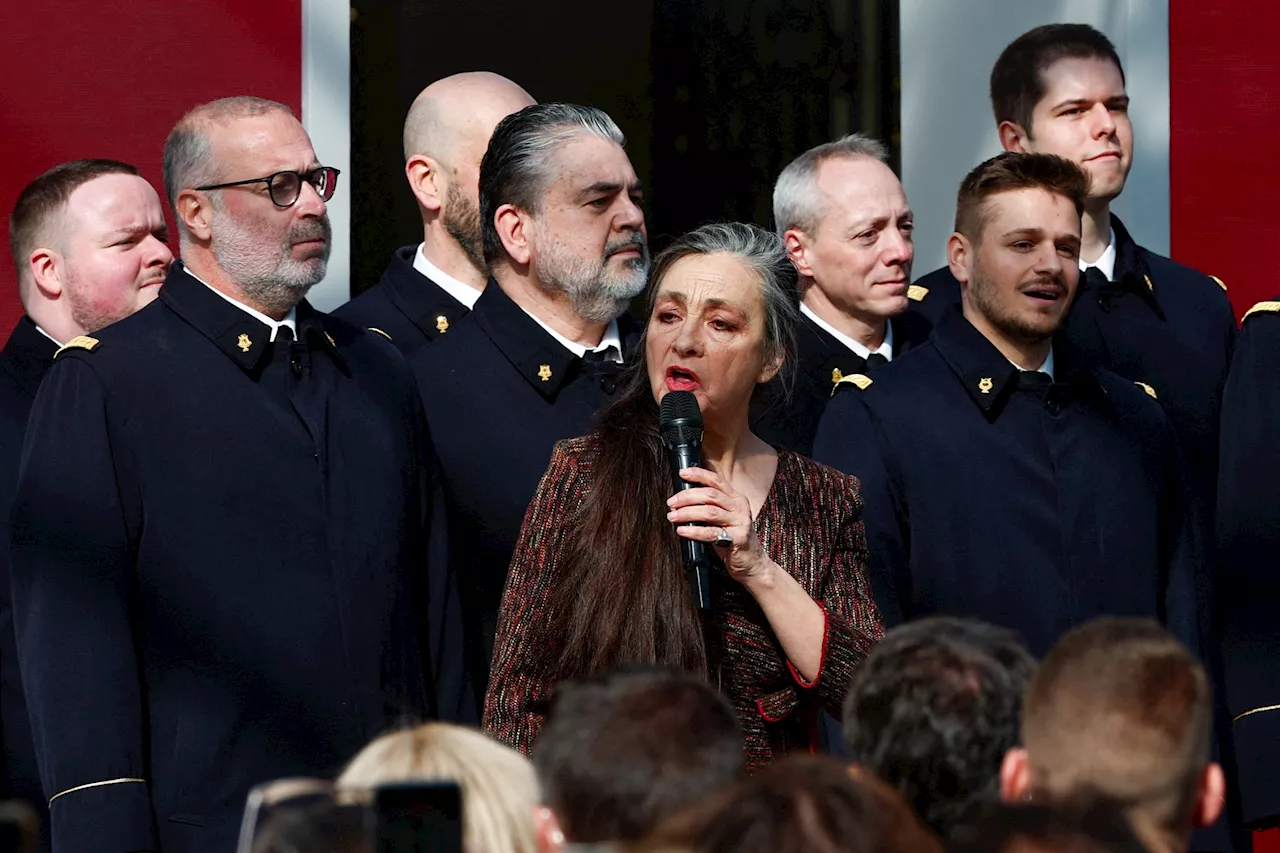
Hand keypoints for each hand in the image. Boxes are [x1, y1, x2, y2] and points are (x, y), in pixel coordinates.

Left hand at [666, 466, 773, 584]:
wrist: (753, 562)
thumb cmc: (734, 539)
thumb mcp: (724, 518)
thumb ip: (709, 507)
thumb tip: (682, 501)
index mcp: (736, 498)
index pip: (716, 480)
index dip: (699, 474)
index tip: (682, 473)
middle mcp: (740, 507)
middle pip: (710, 495)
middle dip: (687, 497)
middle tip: (671, 503)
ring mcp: (740, 522)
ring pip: (709, 512)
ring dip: (687, 513)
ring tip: (673, 517)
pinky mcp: (738, 538)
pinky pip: (711, 533)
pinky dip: (694, 531)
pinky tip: (682, 530)